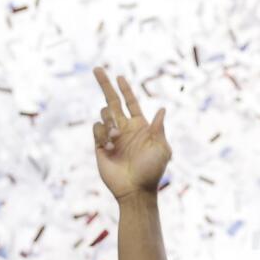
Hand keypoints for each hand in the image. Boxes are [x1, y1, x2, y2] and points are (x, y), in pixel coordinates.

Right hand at [92, 68, 170, 201]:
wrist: (135, 190)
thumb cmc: (152, 171)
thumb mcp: (162, 149)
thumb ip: (159, 129)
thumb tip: (162, 109)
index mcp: (140, 126)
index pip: (130, 103)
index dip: (125, 89)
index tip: (119, 76)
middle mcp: (124, 128)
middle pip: (111, 101)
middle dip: (105, 84)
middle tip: (97, 68)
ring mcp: (111, 137)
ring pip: (104, 114)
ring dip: (109, 121)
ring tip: (116, 138)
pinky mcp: (100, 146)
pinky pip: (96, 129)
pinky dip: (102, 133)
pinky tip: (110, 146)